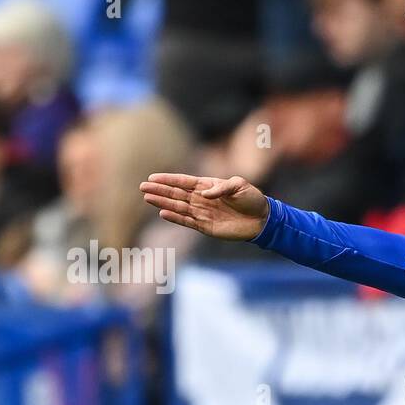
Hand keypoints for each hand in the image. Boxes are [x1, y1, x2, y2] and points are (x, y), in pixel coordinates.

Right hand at [140, 173, 269, 240]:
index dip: (168, 179)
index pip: (183, 182)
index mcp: (208, 186)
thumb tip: (203, 194)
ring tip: (147, 198)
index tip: (152, 177)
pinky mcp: (206, 227)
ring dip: (163, 203)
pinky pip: (188, 221)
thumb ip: (221, 188)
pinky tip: (163, 213)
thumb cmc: (252, 199)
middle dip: (160, 190)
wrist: (262, 219)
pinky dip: (176, 218)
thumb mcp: (239, 185)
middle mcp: (202, 199)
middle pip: (176, 194)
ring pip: (178, 207)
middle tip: (142, 187)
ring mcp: (203, 213)